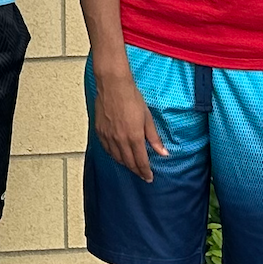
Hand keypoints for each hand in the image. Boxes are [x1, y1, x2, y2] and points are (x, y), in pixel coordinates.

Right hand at [92, 64, 164, 181]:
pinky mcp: (100, 131)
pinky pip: (106, 149)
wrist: (113, 86)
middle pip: (128, 162)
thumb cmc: (131, 98)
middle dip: (136, 170)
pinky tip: (117, 154)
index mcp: (134, 137)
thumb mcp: (147, 118)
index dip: (145, 171)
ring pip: (116, 157)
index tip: (149, 177)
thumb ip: (154, 138)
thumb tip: (163, 152)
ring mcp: (108, 136)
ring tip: (131, 166)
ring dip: (125, 164)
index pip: (141, 161)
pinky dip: (113, 155)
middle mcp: (119, 139)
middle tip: (142, 175)